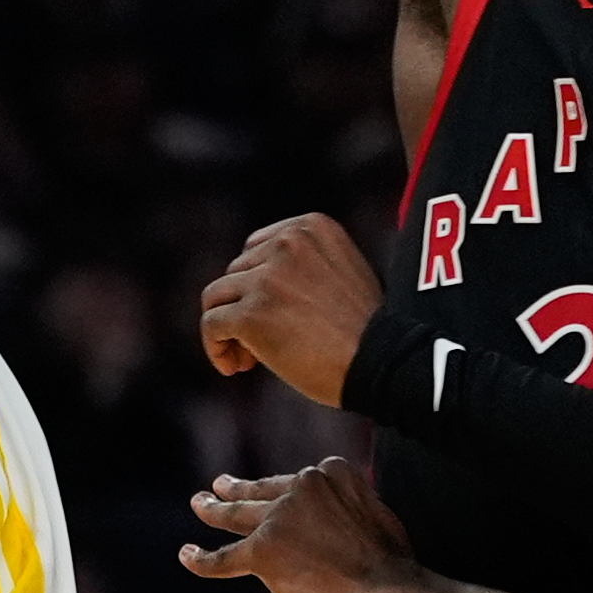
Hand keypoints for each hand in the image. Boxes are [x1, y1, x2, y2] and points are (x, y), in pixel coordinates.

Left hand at [179, 459, 420, 592]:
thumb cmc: (396, 571)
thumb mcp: (380, 522)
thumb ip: (355, 515)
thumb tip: (346, 528)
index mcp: (335, 473)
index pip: (301, 484)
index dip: (290, 497)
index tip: (284, 498)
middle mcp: (304, 486)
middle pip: (265, 491)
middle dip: (240, 489)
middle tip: (219, 485)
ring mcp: (281, 516)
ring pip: (239, 515)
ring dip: (215, 510)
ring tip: (200, 504)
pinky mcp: (263, 550)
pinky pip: (224, 556)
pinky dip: (202, 557)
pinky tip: (187, 555)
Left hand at [199, 213, 382, 406]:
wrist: (381, 363)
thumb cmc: (367, 330)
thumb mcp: (343, 270)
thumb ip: (304, 262)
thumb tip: (257, 278)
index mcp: (312, 226)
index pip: (256, 248)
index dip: (258, 284)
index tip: (273, 313)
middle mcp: (287, 242)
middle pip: (235, 273)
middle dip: (244, 307)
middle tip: (262, 344)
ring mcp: (267, 277)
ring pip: (216, 297)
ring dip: (228, 327)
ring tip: (248, 357)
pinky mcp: (252, 313)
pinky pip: (211, 324)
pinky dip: (216, 347)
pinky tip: (235, 366)